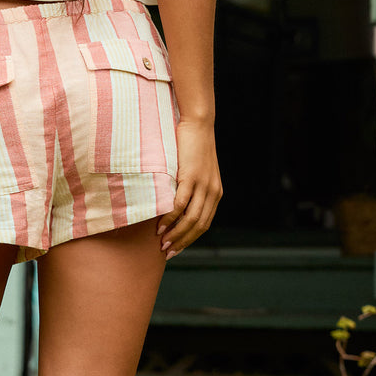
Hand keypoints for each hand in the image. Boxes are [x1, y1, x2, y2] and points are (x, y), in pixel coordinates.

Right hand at [157, 119, 220, 258]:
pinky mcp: (191, 177)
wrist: (198, 124)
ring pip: (190, 219)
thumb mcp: (194, 170)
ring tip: (161, 242)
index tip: (175, 248)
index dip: (190, 239)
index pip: (204, 224)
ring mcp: (203, 185)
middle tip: (166, 252)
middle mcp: (213, 192)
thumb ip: (190, 186)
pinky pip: (180, 203)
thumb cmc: (191, 145)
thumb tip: (173, 202)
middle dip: (182, 241)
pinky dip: (170, 217)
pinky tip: (160, 224)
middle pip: (199, 226)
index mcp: (215, 193)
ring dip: (175, 233)